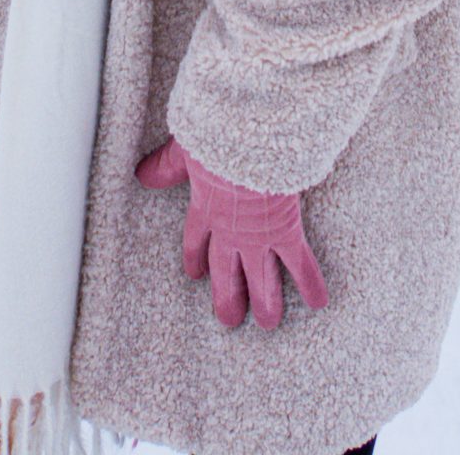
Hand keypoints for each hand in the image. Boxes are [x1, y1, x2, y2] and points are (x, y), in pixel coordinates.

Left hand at [135, 134, 328, 330]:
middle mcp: (229, 230)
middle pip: (226, 271)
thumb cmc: (217, 136)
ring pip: (260, 278)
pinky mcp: (283, 231)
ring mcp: (257, 236)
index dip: (197, 257)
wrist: (247, 138)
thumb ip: (167, 166)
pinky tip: (318, 302)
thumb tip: (142, 175)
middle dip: (228, 296)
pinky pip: (298, 263)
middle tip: (230, 319)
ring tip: (269, 323)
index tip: (197, 275)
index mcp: (204, 208)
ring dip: (265, 301)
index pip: (197, 240)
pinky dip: (309, 283)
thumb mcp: (184, 149)